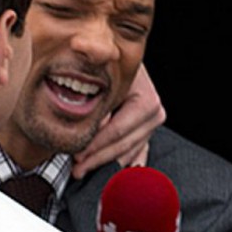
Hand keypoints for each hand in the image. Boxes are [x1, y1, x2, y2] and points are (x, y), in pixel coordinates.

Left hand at [72, 64, 165, 178]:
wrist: (117, 54)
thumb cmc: (108, 65)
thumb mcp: (102, 83)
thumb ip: (97, 107)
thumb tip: (83, 130)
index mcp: (146, 101)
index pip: (118, 131)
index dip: (96, 145)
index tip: (77, 156)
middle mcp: (154, 113)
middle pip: (124, 145)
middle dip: (98, 158)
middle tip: (76, 168)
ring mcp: (152, 124)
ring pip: (129, 152)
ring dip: (105, 162)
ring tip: (83, 169)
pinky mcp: (146, 130)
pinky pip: (135, 153)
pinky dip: (120, 162)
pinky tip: (112, 176)